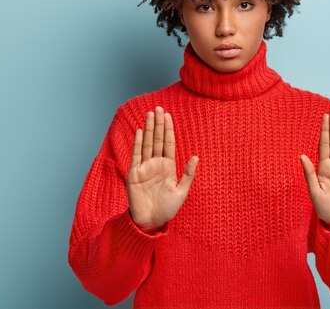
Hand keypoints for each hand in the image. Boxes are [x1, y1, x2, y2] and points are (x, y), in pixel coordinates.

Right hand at [127, 106, 198, 233]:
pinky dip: (138, 143)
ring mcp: (144, 167)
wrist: (151, 221)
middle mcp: (156, 164)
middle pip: (157, 140)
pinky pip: (136, 155)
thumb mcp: (182, 191)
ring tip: (150, 114)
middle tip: (158, 108)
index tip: (168, 115)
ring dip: (148, 129)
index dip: (168, 129)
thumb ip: (188, 174)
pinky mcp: (134, 174)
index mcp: (168, 167)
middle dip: (158, 124)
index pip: (168, 144)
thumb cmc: (167, 208)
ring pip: (147, 144)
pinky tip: (140, 131)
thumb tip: (196, 156)